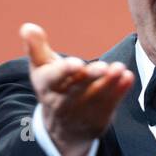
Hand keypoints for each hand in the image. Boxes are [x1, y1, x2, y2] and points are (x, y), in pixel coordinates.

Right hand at [20, 22, 134, 155]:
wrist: (61, 129)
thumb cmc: (53, 86)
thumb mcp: (41, 68)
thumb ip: (36, 48)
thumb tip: (27, 27)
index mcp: (47, 85)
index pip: (54, 78)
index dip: (64, 71)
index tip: (76, 63)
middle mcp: (63, 101)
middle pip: (78, 88)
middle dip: (90, 77)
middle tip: (103, 66)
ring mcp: (82, 112)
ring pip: (96, 97)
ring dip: (109, 83)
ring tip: (120, 69)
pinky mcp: (98, 119)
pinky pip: (110, 106)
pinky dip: (120, 92)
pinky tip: (128, 77)